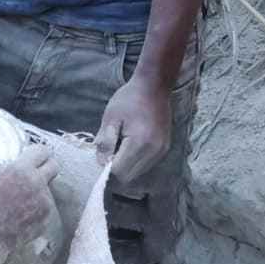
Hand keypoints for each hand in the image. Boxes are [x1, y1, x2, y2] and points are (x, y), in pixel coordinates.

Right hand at [0, 163, 50, 263]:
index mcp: (21, 170)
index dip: (40, 153)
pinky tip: (23, 213)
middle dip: (47, 167)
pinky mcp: (47, 216)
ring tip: (21, 200)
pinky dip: (38, 207)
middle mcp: (37, 183)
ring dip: (39, 189)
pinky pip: (46, 205)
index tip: (37, 156)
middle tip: (37, 172)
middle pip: (55, 166)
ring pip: (49, 188)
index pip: (42, 151)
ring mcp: (45, 201)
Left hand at [95, 70, 173, 184]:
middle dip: (115, 171)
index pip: (119, 172)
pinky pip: (146, 165)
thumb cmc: (129, 99)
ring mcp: (161, 151)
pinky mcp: (164, 149)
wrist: (154, 86)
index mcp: (139, 142)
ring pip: (138, 173)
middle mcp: (154, 151)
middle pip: (129, 177)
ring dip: (126, 168)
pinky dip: (135, 163)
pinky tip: (129, 147)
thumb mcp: (110, 118)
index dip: (106, 170)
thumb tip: (101, 162)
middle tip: (107, 155)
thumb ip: (105, 142)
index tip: (100, 159)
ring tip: (118, 148)